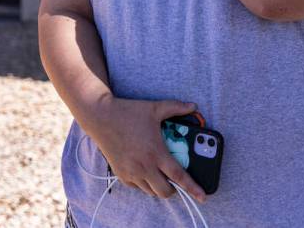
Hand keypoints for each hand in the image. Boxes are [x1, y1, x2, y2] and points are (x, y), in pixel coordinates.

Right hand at [84, 95, 207, 202]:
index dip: (192, 188)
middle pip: (165, 191)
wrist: (100, 116)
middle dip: (174, 189)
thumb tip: (193, 106)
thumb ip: (176, 107)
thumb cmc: (128, 112)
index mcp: (156, 152)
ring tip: (160, 174)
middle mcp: (144, 166)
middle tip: (175, 179)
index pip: (178, 176)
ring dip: (159, 186)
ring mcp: (131, 172)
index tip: (203, 196)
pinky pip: (137, 187)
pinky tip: (145, 171)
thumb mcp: (154, 108)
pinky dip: (144, 183)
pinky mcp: (121, 174)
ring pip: (151, 192)